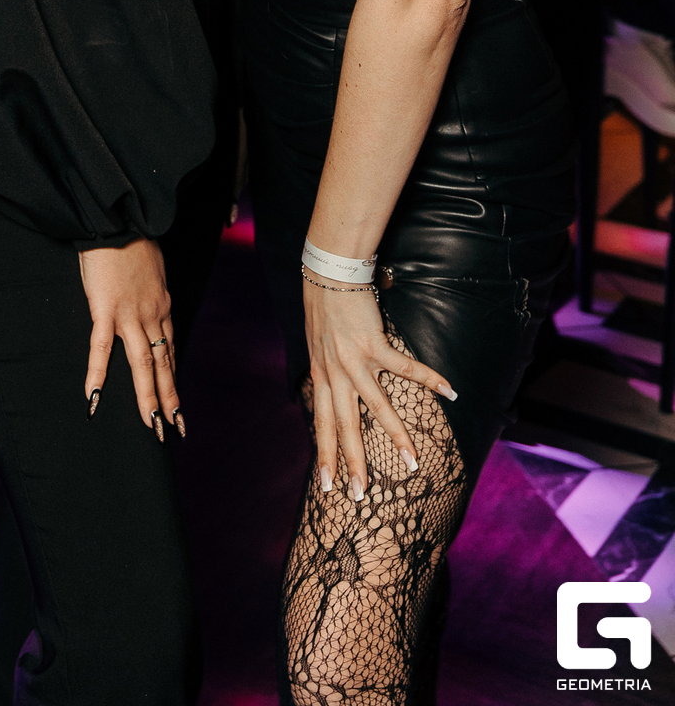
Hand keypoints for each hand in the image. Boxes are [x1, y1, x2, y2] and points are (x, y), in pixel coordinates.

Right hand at [78, 239, 181, 438]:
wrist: (119, 220)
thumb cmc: (133, 239)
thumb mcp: (152, 268)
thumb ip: (151, 288)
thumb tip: (148, 296)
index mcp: (162, 305)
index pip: (170, 350)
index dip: (172, 377)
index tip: (177, 403)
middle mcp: (152, 315)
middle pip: (163, 364)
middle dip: (169, 399)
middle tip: (175, 430)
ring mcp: (129, 314)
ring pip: (142, 363)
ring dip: (148, 397)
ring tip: (152, 425)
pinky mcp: (105, 308)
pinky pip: (101, 346)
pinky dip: (98, 373)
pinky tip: (93, 397)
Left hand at [303, 277, 453, 500]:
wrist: (328, 271)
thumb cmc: (323, 304)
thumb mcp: (316, 343)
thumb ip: (325, 367)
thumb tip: (333, 386)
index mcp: (321, 374)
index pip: (322, 424)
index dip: (324, 455)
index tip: (327, 486)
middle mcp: (335, 373)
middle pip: (344, 426)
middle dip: (352, 462)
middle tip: (358, 496)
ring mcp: (355, 360)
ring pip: (376, 407)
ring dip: (396, 436)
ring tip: (412, 462)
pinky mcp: (374, 342)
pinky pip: (406, 367)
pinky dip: (430, 379)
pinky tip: (450, 392)